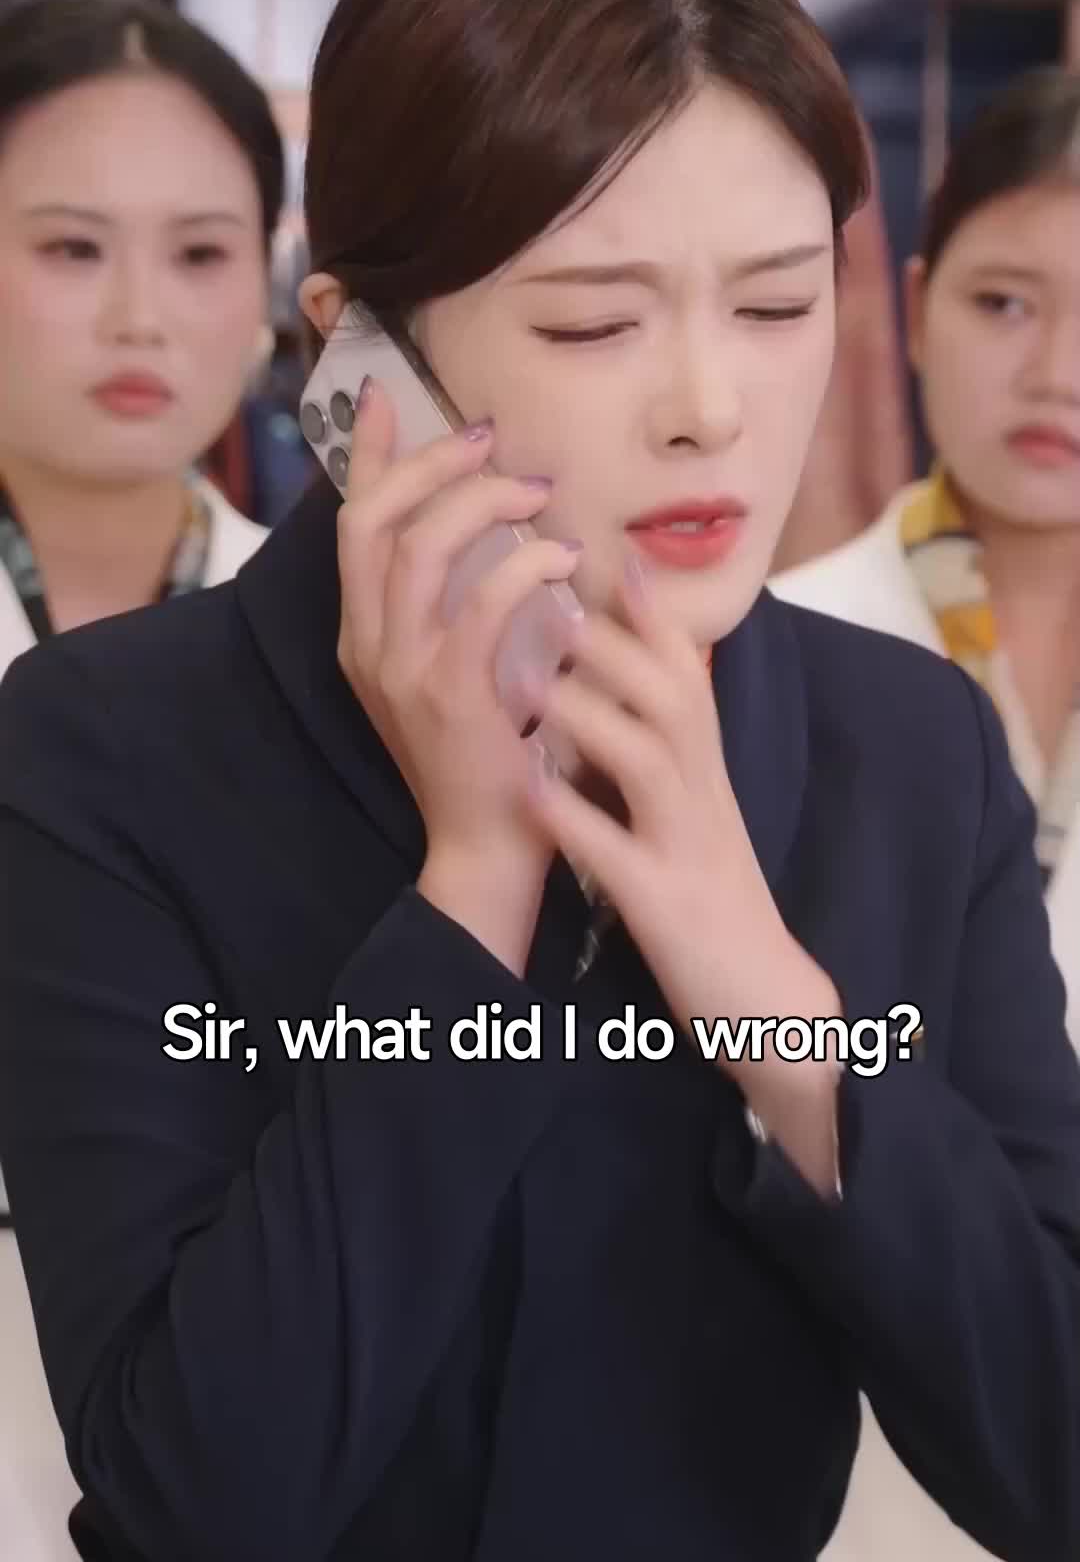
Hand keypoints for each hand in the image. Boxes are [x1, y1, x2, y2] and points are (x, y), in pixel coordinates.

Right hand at [336, 379, 581, 969]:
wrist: (487, 845)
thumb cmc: (489, 751)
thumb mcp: (453, 667)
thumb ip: (456, 600)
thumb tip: (481, 523)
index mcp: (363, 635)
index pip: (353, 524)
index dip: (367, 455)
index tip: (385, 396)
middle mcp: (368, 646)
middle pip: (373, 521)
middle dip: (428, 465)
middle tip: (486, 439)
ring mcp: (402, 671)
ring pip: (420, 550)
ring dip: (481, 505)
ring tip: (537, 492)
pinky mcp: (451, 695)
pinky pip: (479, 605)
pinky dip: (522, 567)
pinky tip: (562, 558)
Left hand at [525, 557, 841, 1132]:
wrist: (768, 1004)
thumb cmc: (715, 900)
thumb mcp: (698, 814)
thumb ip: (670, 751)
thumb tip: (635, 686)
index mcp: (706, 776)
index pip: (690, 678)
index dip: (657, 618)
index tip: (615, 557)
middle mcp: (705, 799)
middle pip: (676, 702)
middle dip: (619, 649)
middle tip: (554, 599)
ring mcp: (690, 851)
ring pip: (652, 765)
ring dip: (595, 719)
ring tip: (532, 683)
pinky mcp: (667, 907)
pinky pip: (621, 858)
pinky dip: (578, 823)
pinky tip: (532, 793)